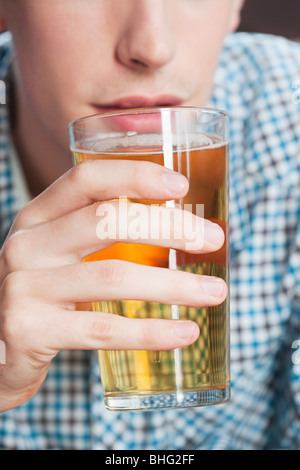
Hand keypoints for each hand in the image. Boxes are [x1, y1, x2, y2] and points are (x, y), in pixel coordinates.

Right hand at [0, 159, 226, 410]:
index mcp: (38, 217)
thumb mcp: (59, 253)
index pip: (86, 178)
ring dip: (174, 285)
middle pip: (105, 220)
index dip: (136, 175)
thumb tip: (180, 229)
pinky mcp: (30, 330)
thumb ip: (97, 235)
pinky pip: (102, 329)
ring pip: (112, 278)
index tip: (182, 187)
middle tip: (213, 239)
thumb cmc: (44, 293)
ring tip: (215, 291)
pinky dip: (150, 331)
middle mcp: (26, 245)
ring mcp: (24, 287)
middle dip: (169, 227)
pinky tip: (185, 333)